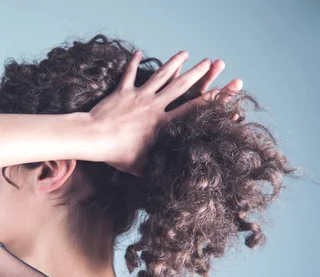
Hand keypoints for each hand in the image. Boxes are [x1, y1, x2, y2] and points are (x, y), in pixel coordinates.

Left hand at [90, 50, 242, 176]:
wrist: (94, 138)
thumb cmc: (116, 154)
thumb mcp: (140, 166)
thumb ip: (154, 168)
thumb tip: (167, 180)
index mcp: (162, 123)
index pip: (192, 110)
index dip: (210, 100)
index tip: (224, 90)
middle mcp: (154, 106)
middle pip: (181, 85)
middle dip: (197, 73)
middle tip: (210, 62)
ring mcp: (139, 96)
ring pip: (161, 75)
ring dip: (174, 62)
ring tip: (185, 52)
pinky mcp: (122, 91)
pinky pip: (130, 74)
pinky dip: (133, 63)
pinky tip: (139, 53)